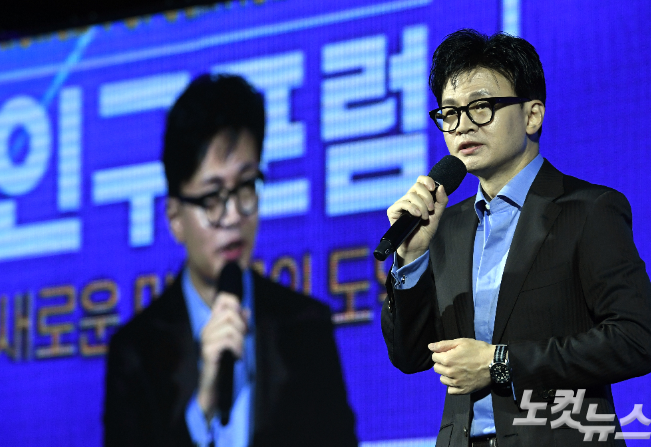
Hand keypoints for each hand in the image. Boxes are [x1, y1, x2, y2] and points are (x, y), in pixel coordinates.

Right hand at [196, 292, 248, 417]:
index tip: (242, 321)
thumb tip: (246, 310)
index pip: (223, 299)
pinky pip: (228, 341)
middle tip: (243, 340)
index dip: (236, 304)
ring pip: (231, 327)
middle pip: (230, 313)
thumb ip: (240, 324)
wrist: (215, 384)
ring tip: (239, 350)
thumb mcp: (236, 339)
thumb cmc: (226, 362)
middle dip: (242, 326)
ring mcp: (205, 339)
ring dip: (241, 340)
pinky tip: (237, 356)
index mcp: (213, 323)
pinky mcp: (207, 350)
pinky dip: (237, 348)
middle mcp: (207, 328)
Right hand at [387, 176, 448, 265]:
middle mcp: (408, 198)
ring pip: (411, 195)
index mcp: (419, 196)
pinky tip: (417, 215)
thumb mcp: (437, 214)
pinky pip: (402, 203)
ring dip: (421, 206)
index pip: (420, 180)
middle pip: (417, 186)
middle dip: (427, 197)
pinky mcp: (393, 211)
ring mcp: (400, 204)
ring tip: (424, 217)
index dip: (427, 181)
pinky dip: (412, 208)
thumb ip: (441, 201)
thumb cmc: (426, 230)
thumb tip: (441, 186)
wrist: (418, 245)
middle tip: (431, 209)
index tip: (433, 189)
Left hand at [429, 338, 495, 394]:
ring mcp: (456, 383)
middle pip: (436, 369)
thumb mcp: (461, 342)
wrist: (495, 363)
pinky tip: (458, 379)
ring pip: (442, 380)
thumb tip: (430, 347)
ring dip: (446, 374)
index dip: (440, 353)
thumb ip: (443, 345)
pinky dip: (452, 385)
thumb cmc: (478, 350)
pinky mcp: (463, 390)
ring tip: (456, 370)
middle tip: (453, 360)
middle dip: (442, 363)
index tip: (449, 353)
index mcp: (448, 359)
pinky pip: (450, 391)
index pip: (434, 357)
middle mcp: (450, 372)